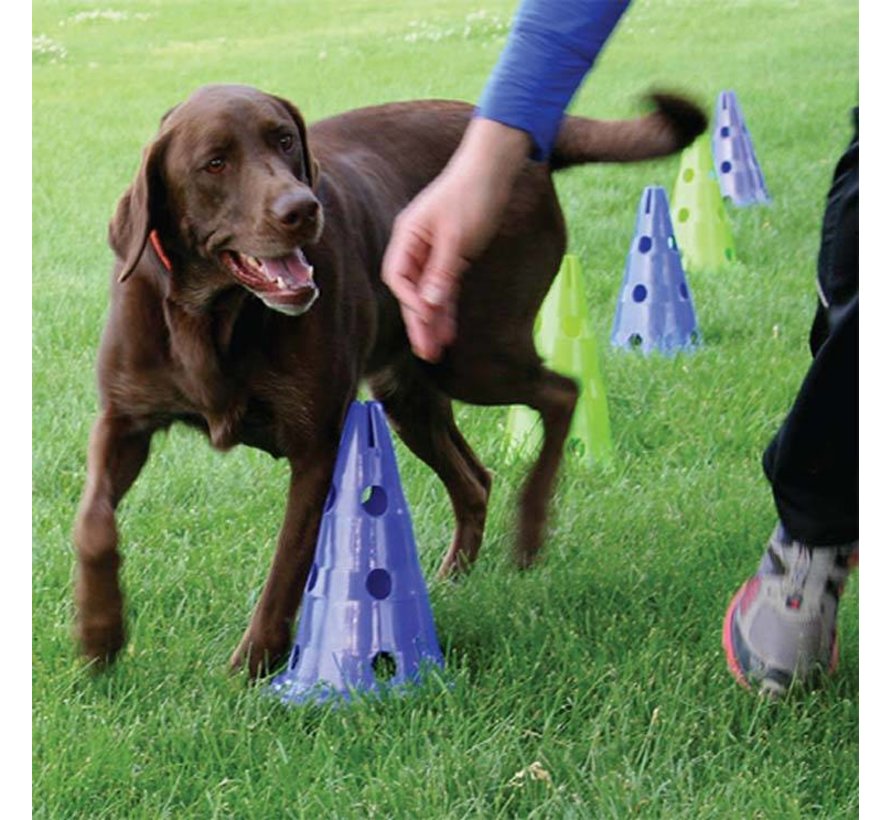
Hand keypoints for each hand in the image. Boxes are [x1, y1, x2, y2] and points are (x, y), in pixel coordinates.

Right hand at [382, 118, 530, 361]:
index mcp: (407, 237)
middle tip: (426, 353)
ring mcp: (433, 252)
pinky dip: (447, 308)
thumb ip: (443, 272)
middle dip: (419, 322)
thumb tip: (430, 306)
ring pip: (429, 294)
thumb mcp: (458, 237)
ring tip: (436, 351)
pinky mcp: (452, 256)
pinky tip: (450, 331)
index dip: (410, 301)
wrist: (493, 168)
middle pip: (411, 291)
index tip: (427, 318)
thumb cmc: (472, 195)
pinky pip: (445, 288)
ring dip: (433, 322)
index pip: (398, 277)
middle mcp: (415, 246)